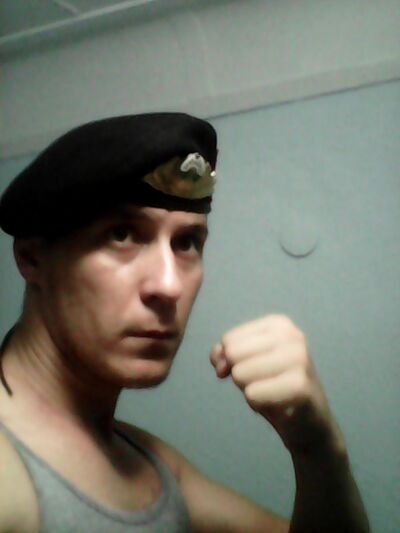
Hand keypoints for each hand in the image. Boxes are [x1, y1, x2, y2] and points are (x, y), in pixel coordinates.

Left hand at [210, 314, 344, 454]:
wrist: (309, 422)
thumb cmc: (274, 387)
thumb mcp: (246, 363)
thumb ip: (226, 355)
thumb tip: (219, 362)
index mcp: (279, 324)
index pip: (229, 340)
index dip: (229, 361)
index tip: (250, 370)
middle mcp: (292, 336)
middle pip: (233, 355)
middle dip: (240, 375)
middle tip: (264, 383)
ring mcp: (299, 359)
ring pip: (240, 373)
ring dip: (249, 390)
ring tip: (271, 392)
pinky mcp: (300, 386)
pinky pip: (252, 394)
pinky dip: (257, 404)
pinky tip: (277, 405)